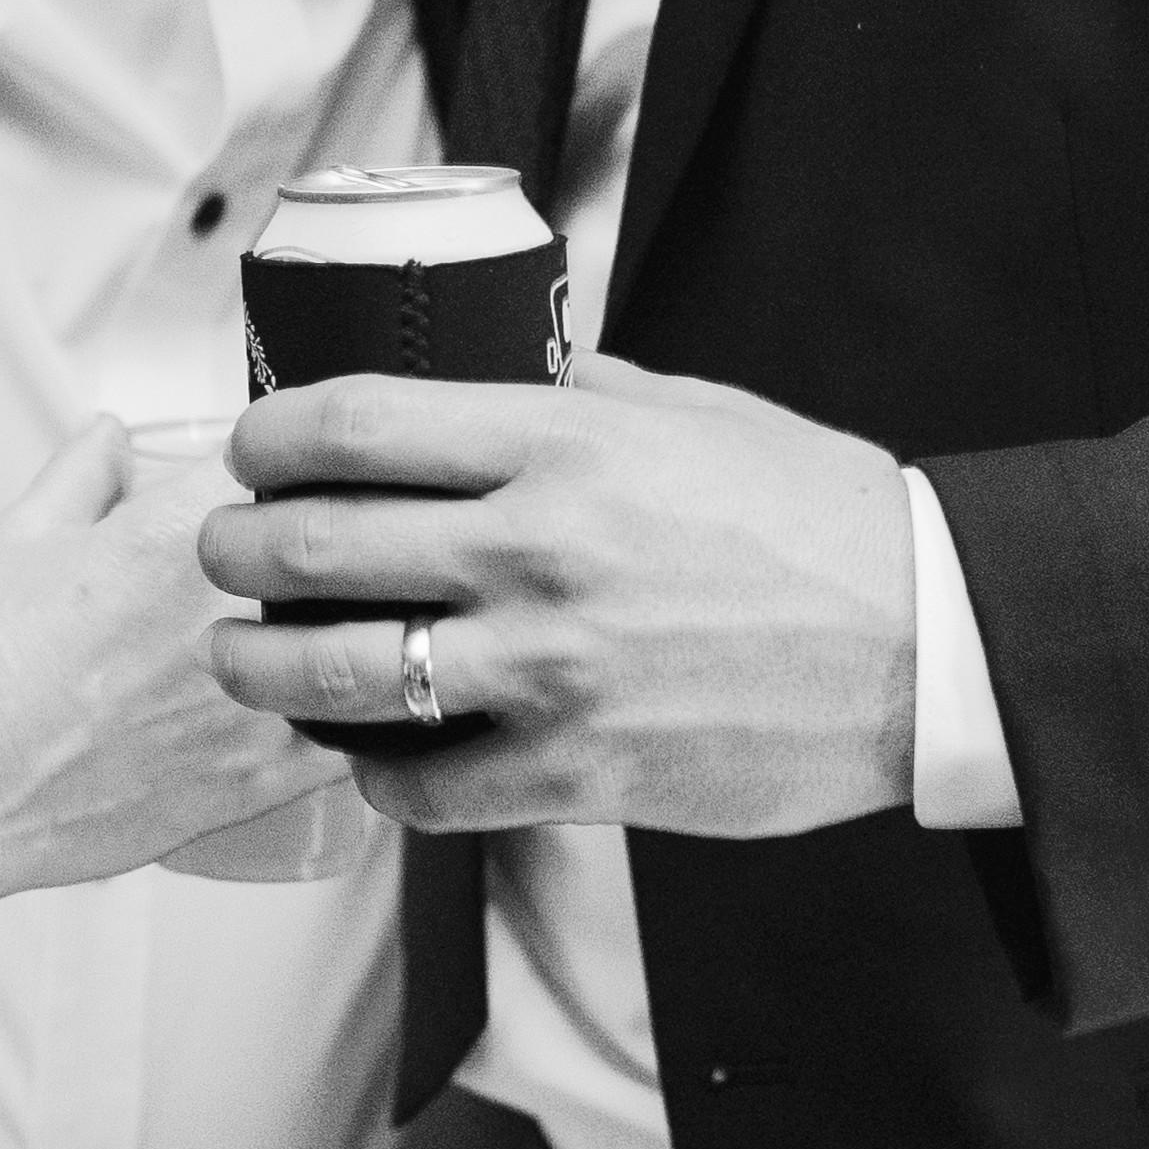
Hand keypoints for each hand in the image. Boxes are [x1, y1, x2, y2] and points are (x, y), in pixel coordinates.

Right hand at [0, 422, 346, 921]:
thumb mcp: (21, 535)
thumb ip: (84, 468)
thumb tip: (117, 435)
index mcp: (181, 532)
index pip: (293, 464)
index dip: (289, 472)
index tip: (279, 488)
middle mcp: (235, 610)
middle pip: (342, 552)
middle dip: (329, 553)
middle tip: (300, 566)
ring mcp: (258, 700)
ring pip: (364, 643)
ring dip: (353, 632)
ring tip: (329, 637)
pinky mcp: (262, 779)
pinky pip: (354, 738)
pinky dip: (354, 718)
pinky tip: (332, 711)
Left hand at [200, 357, 919, 836]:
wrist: (925, 640)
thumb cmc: (814, 517)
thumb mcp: (690, 413)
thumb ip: (575, 392)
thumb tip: (485, 362)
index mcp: (562, 441)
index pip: (355, 422)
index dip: (268, 435)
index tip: (248, 448)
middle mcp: (540, 547)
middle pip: (316, 543)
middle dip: (237, 548)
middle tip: (222, 552)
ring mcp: (554, 665)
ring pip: (340, 672)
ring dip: (261, 666)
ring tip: (239, 658)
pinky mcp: (581, 768)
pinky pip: (425, 786)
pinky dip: (374, 776)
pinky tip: (362, 757)